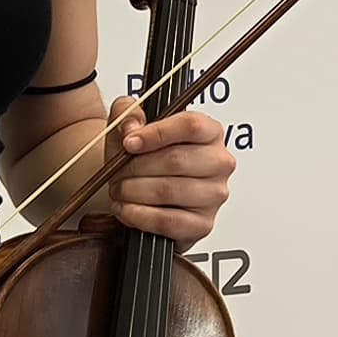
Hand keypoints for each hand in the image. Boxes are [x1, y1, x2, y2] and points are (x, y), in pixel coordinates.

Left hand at [107, 101, 235, 246]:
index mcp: (210, 132)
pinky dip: (139, 215)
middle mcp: (219, 162)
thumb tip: (131, 128)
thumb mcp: (131, 124)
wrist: (141, 188)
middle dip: (137, 167)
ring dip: (134, 191)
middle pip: (176, 160)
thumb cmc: (142, 155)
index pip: (191, 125)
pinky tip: (126, 208)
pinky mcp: (203, 224)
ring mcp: (214, 195)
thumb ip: (127, 112)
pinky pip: (168, 221)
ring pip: (169, 191)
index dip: (156, 133)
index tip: (129, 142)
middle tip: (118, 171)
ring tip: (119, 189)